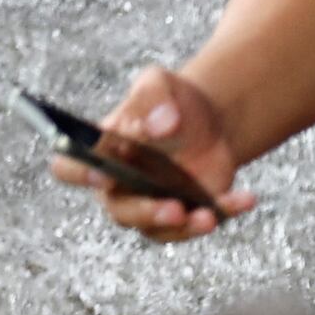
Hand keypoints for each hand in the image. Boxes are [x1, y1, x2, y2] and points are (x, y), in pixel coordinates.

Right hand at [56, 65, 251, 241]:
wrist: (209, 121)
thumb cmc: (170, 100)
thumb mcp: (160, 84)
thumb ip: (154, 98)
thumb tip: (160, 125)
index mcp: (100, 150)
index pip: (69, 167)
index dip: (78, 173)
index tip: (101, 174)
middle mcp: (118, 185)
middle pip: (118, 210)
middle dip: (145, 212)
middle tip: (173, 209)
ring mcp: (149, 206)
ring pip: (156, 229)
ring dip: (183, 227)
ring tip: (209, 215)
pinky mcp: (182, 217)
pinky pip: (196, 225)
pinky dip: (222, 213)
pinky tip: (245, 198)